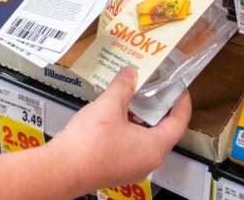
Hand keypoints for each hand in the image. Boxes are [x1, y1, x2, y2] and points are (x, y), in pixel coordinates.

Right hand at [47, 66, 191, 194]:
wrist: (61, 170)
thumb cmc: (88, 146)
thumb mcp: (110, 106)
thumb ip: (123, 86)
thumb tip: (130, 74)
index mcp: (154, 148)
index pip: (179, 123)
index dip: (181, 102)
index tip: (179, 89)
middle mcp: (146, 161)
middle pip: (161, 130)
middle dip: (156, 107)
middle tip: (153, 87)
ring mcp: (130, 167)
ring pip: (142, 137)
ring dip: (138, 116)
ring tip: (131, 95)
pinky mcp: (114, 167)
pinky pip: (128, 144)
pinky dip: (126, 127)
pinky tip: (113, 112)